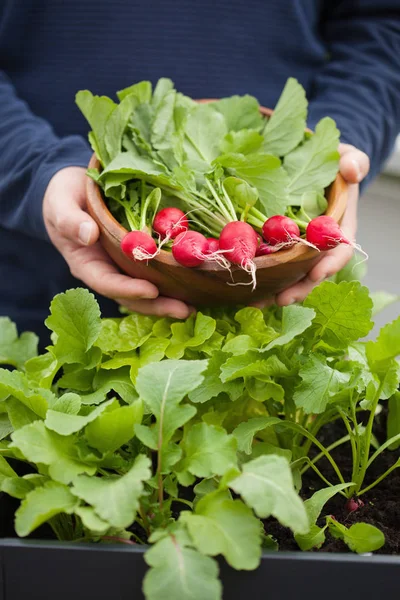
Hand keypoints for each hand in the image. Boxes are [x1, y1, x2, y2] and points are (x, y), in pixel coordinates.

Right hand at [43, 167, 191, 317]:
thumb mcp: (61, 203)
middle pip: (131, 296)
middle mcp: (107, 271)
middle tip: (184, 311)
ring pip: (145, 291)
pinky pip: (155, 274)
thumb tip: (88, 235)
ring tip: (193, 308)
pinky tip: (194, 286)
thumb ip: (70, 220)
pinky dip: (173, 282)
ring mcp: (123, 268)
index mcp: (86, 264)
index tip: (151, 291)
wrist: (74, 192)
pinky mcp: (138, 259)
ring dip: (168, 301)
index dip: (128, 290)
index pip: (107, 283)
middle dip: (157, 305)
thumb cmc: (63, 197)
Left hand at [270, 144, 369, 307]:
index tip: (318, 273)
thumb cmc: (331, 163)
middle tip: (282, 299)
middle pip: (313, 272)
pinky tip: (242, 294)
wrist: (308, 166)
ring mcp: (299, 249)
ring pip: (291, 276)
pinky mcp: (280, 248)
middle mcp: (320, 245)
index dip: (331, 263)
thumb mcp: (345, 157)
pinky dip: (261, 281)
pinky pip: (272, 267)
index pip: (340, 250)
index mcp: (339, 228)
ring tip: (258, 304)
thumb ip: (352, 161)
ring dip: (276, 291)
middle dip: (300, 288)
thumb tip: (351, 171)